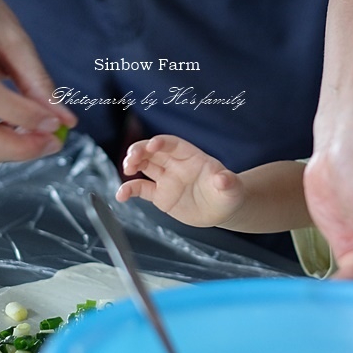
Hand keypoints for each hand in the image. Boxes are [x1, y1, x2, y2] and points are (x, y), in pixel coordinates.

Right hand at [116, 135, 244, 227]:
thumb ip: (227, 182)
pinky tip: (121, 195)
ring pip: (144, 165)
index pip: (173, 144)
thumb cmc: (228, 194)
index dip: (162, 142)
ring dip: (132, 164)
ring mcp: (166, 178)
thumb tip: (224, 178)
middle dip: (140, 151)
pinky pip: (141, 189)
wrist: (222, 210)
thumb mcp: (231, 188)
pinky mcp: (160, 195)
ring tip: (127, 170)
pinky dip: (129, 190)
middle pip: (153, 151)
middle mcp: (176, 164)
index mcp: (191, 157)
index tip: (152, 145)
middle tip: (132, 158)